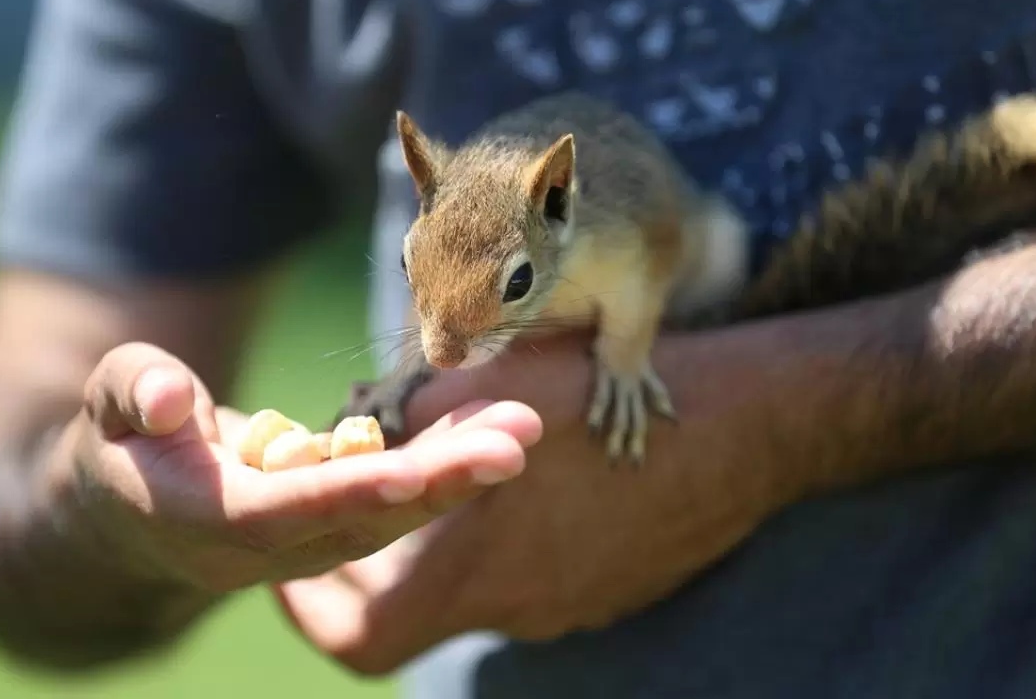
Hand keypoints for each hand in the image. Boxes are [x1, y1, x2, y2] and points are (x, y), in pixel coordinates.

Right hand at [57, 341, 545, 595]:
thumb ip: (133, 394)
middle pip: (363, 518)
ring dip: (460, 470)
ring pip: (392, 511)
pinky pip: (394, 493)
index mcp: (204, 519)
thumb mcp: (106, 406)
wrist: (130, 514)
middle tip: (515, 443)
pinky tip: (496, 421)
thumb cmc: (120, 442)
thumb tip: (170, 399)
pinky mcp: (332, 521)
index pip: (284, 512)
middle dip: (442, 483)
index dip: (349, 493)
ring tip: (524, 425)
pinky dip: (444, 459)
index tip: (415, 473)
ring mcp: (306, 540)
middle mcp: (267, 546)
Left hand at [273, 330, 801, 673]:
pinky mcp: (608, 589)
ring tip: (442, 475)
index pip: (361, 642)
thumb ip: (408, 417)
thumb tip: (354, 422)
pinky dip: (506, 543)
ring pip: (478, 587)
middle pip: (417, 608)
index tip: (293, 577)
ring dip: (446, 545)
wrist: (742, 431)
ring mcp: (567, 606)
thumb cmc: (605, 400)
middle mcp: (515, 607)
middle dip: (377, 558)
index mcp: (471, 572)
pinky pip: (535, 576)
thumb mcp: (488, 392)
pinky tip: (523, 485)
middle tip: (364, 498)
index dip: (314, 615)